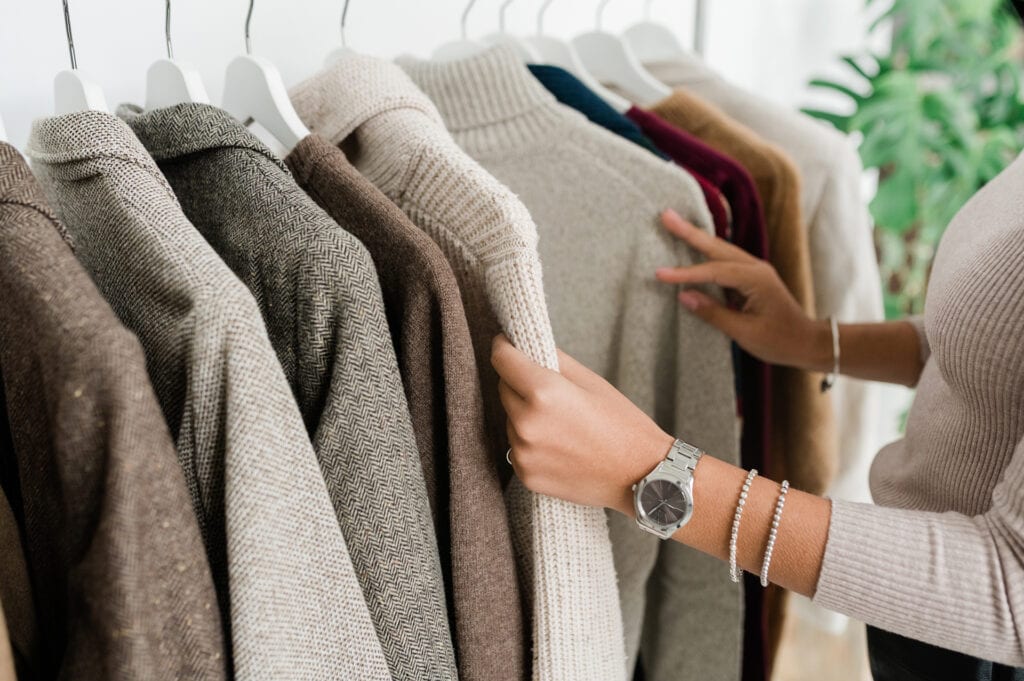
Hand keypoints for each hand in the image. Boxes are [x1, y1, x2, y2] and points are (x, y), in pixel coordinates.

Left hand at [491, 335, 673, 514]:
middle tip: (548, 389)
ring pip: (510, 420)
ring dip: (524, 414)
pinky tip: (560, 446)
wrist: (641, 476)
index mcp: (544, 392)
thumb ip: (553, 360)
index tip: (508, 344)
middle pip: (503, 389)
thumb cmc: (622, 424)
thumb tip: (525, 346)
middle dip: (518, 382)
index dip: (504, 347)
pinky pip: (517, 447)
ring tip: (561, 423)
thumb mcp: (591, 381)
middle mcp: (526, 423)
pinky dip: (530, 442)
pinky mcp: (525, 475)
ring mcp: (523, 453)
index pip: (501, 359)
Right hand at [655, 209, 829, 370]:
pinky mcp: (752, 277)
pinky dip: (706, 250)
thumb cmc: (780, 340)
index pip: (713, 272)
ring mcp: (755, 270)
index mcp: (756, 279)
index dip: (685, 273)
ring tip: (673, 223)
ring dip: (696, 236)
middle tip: (666, 215)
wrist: (808, 342)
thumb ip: (714, 313)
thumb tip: (684, 296)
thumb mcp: (745, 332)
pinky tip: (693, 244)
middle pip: (716, 247)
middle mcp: (756, 268)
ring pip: (720, 249)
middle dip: (689, 232)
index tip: (659, 274)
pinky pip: (725, 259)